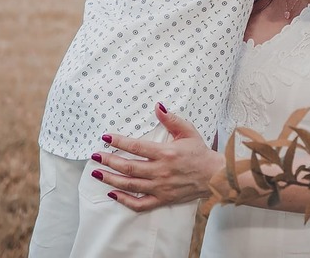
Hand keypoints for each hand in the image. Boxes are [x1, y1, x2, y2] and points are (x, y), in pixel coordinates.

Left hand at [90, 104, 223, 211]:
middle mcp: (160, 171)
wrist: (214, 176)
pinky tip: (113, 194)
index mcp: (165, 153)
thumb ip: (171, 119)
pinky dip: (124, 200)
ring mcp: (160, 187)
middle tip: (95, 156)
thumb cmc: (200, 153)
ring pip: (130, 184)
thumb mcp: (188, 131)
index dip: (119, 142)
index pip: (136, 147)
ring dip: (111, 179)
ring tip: (97, 173)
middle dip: (109, 160)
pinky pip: (139, 203)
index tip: (106, 138)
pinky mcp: (162, 199)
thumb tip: (157, 106)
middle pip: (128, 167)